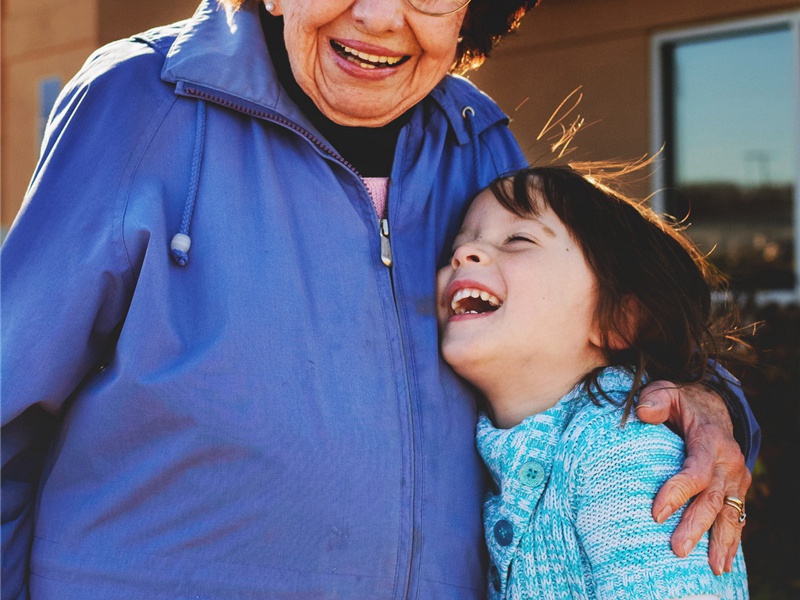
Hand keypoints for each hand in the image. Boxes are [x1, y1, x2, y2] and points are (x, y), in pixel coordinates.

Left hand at [636, 380, 750, 575]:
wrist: (714, 406)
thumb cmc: (682, 402)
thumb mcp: (667, 392)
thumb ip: (655, 400)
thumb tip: (644, 413)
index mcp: (710, 441)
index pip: (694, 472)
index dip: (677, 492)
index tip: (656, 513)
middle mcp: (727, 463)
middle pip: (712, 499)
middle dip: (695, 526)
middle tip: (676, 549)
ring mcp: (736, 478)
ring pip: (729, 514)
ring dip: (720, 542)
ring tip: (711, 567)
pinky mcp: (737, 489)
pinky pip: (736, 518)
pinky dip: (732, 542)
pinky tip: (723, 563)